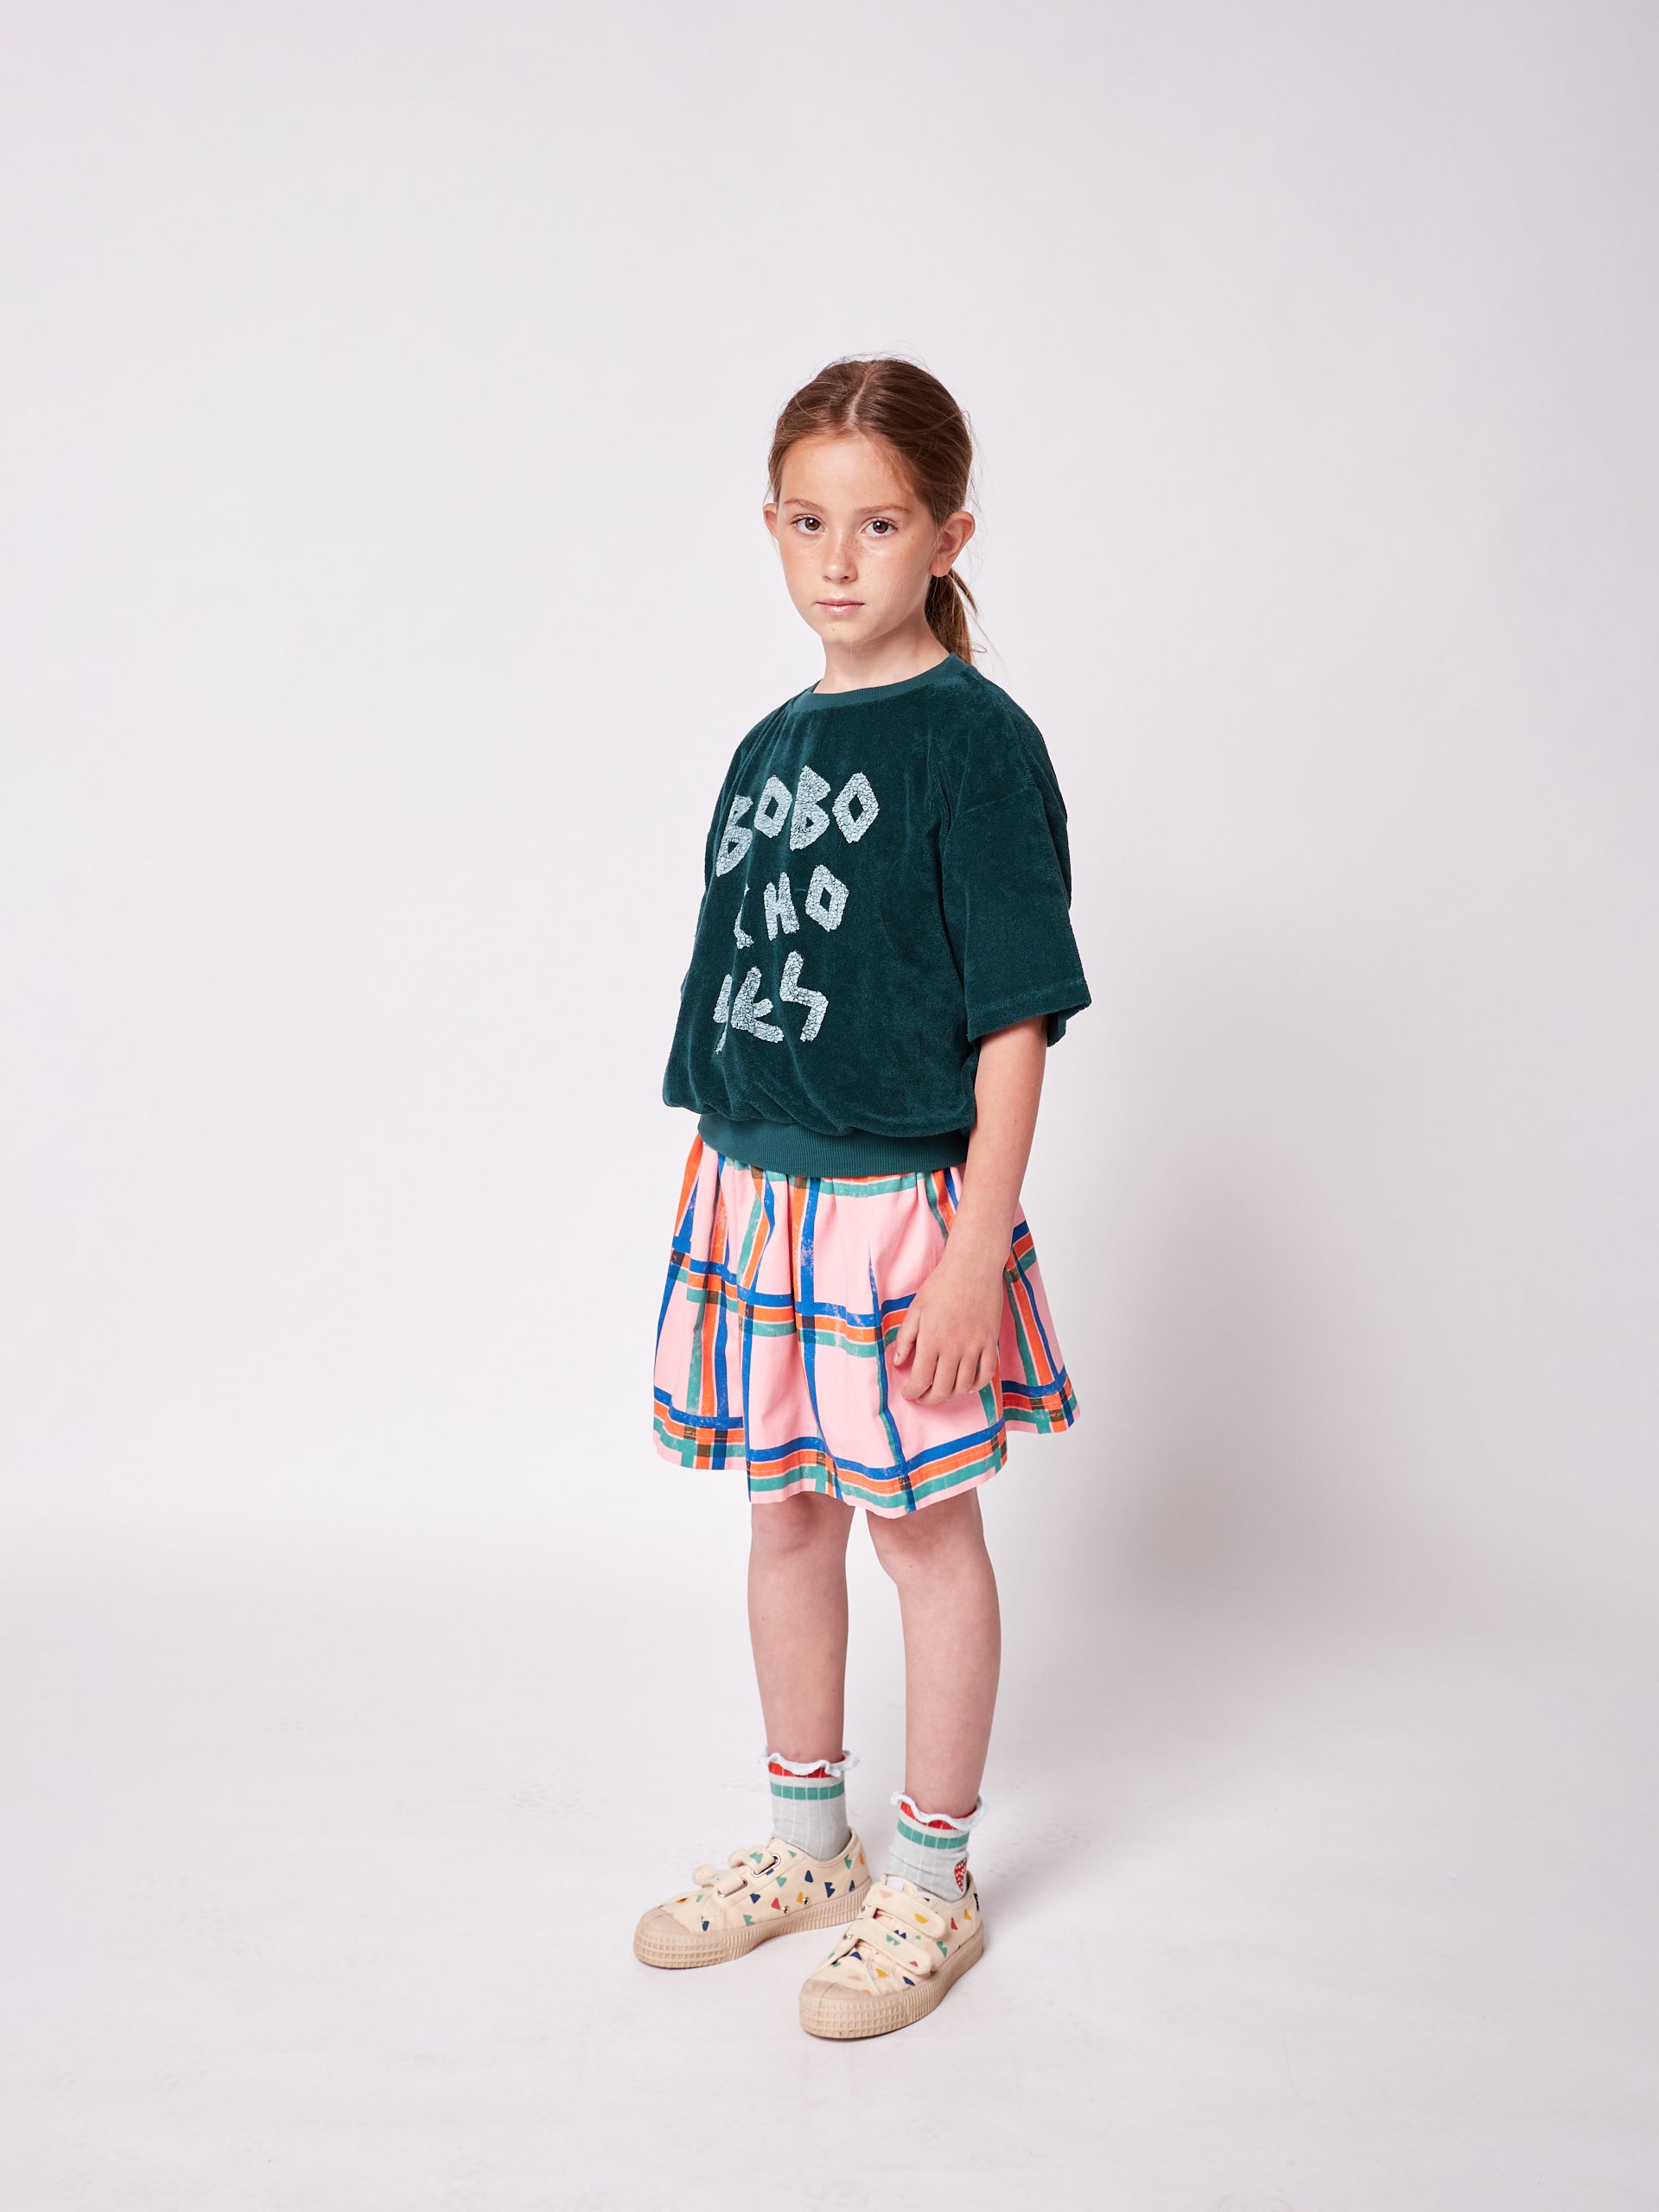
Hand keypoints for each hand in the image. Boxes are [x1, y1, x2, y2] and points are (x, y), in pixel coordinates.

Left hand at [889, 1248, 1003, 1404]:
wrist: (972, 1267)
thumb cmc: (941, 1285)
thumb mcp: (915, 1309)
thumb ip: (905, 1338)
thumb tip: (898, 1363)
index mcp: (931, 1340)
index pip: (920, 1380)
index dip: (912, 1393)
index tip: (908, 1393)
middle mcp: (953, 1348)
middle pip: (942, 1389)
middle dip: (929, 1399)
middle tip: (923, 1397)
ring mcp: (975, 1347)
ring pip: (964, 1386)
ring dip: (951, 1395)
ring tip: (943, 1392)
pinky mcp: (990, 1342)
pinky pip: (986, 1374)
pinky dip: (976, 1386)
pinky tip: (967, 1385)